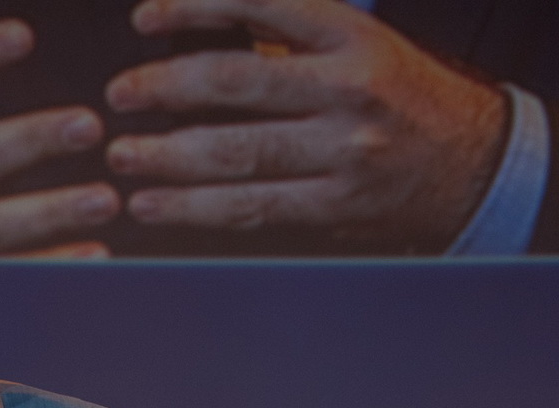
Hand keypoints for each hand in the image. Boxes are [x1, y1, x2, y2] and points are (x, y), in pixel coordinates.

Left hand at [105, 0, 509, 251]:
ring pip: (238, 154)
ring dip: (168, 157)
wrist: (467, 162)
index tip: (145, 19)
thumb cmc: (392, 97)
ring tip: (123, 157)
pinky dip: (194, 207)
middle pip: (237, 85)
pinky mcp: (333, 206)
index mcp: (347, 34)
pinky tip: (155, 204)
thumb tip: (196, 28)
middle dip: (166, 89)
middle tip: (119, 97)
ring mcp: (342, 153)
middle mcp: (347, 90)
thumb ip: (280, 36)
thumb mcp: (351, 43)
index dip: (194, 7)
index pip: (259, 5)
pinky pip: (250, 207)